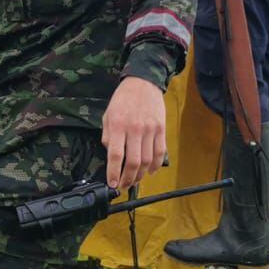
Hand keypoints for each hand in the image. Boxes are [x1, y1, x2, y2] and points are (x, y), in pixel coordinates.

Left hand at [101, 76, 166, 190]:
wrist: (143, 82)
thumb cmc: (123, 99)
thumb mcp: (108, 115)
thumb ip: (107, 136)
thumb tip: (111, 155)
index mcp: (118, 125)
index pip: (115, 155)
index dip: (113, 173)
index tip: (112, 184)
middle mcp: (134, 129)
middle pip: (133, 162)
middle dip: (127, 179)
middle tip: (123, 186)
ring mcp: (150, 130)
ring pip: (146, 160)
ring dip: (140, 175)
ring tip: (134, 180)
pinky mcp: (161, 129)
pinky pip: (159, 152)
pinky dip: (155, 165)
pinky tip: (149, 171)